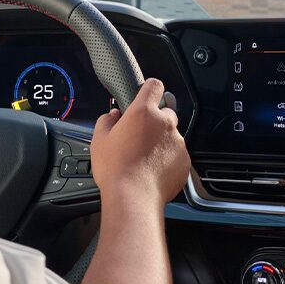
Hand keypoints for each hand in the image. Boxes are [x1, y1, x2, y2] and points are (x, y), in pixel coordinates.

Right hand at [91, 78, 189, 207]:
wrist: (134, 198)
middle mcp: (165, 123)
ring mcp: (177, 142)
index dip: (150, 89)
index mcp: (144, 112)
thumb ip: (107, 120)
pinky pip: (177, 154)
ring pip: (171, 135)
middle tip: (140, 136)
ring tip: (145, 159)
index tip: (146, 95)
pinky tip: (154, 170)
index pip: (154, 86)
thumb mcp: (99, 140)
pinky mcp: (185, 161)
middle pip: (165, 112)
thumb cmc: (116, 169)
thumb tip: (113, 116)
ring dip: (162, 142)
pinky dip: (168, 159)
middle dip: (155, 121)